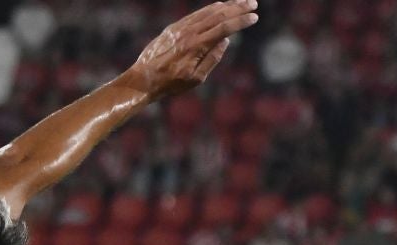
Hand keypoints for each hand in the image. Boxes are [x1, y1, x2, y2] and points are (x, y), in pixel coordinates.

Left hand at [122, 0, 258, 101]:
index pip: (224, 28)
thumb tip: (226, 41)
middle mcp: (189, 33)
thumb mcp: (195, 79)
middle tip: (253, 4)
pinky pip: (195, 14)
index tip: (254, 17)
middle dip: (238, 8)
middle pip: (218, 15)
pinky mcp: (173, 28)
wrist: (142, 80)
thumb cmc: (169, 84)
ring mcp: (180, 29)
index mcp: (196, 46)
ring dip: (226, 5)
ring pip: (207, 12)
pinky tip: (219, 6)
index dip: (241, 21)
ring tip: (241, 2)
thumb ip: (212, 59)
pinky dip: (210, 9)